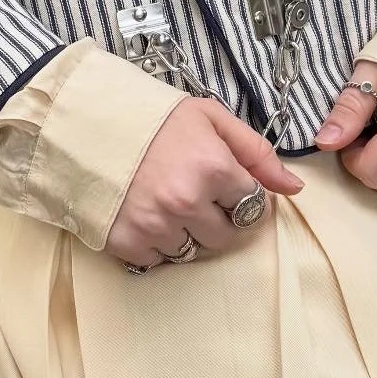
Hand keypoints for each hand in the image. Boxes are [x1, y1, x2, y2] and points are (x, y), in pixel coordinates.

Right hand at [107, 96, 304, 268]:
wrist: (82, 121)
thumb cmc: (151, 117)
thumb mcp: (209, 118)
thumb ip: (256, 152)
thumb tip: (294, 189)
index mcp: (214, 168)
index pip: (253, 206)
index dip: (240, 195)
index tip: (224, 186)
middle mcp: (187, 202)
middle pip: (225, 236)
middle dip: (215, 218)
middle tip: (192, 192)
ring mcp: (155, 225)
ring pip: (191, 251)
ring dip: (184, 232)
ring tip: (163, 201)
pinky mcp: (126, 242)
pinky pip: (155, 260)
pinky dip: (152, 244)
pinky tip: (142, 214)